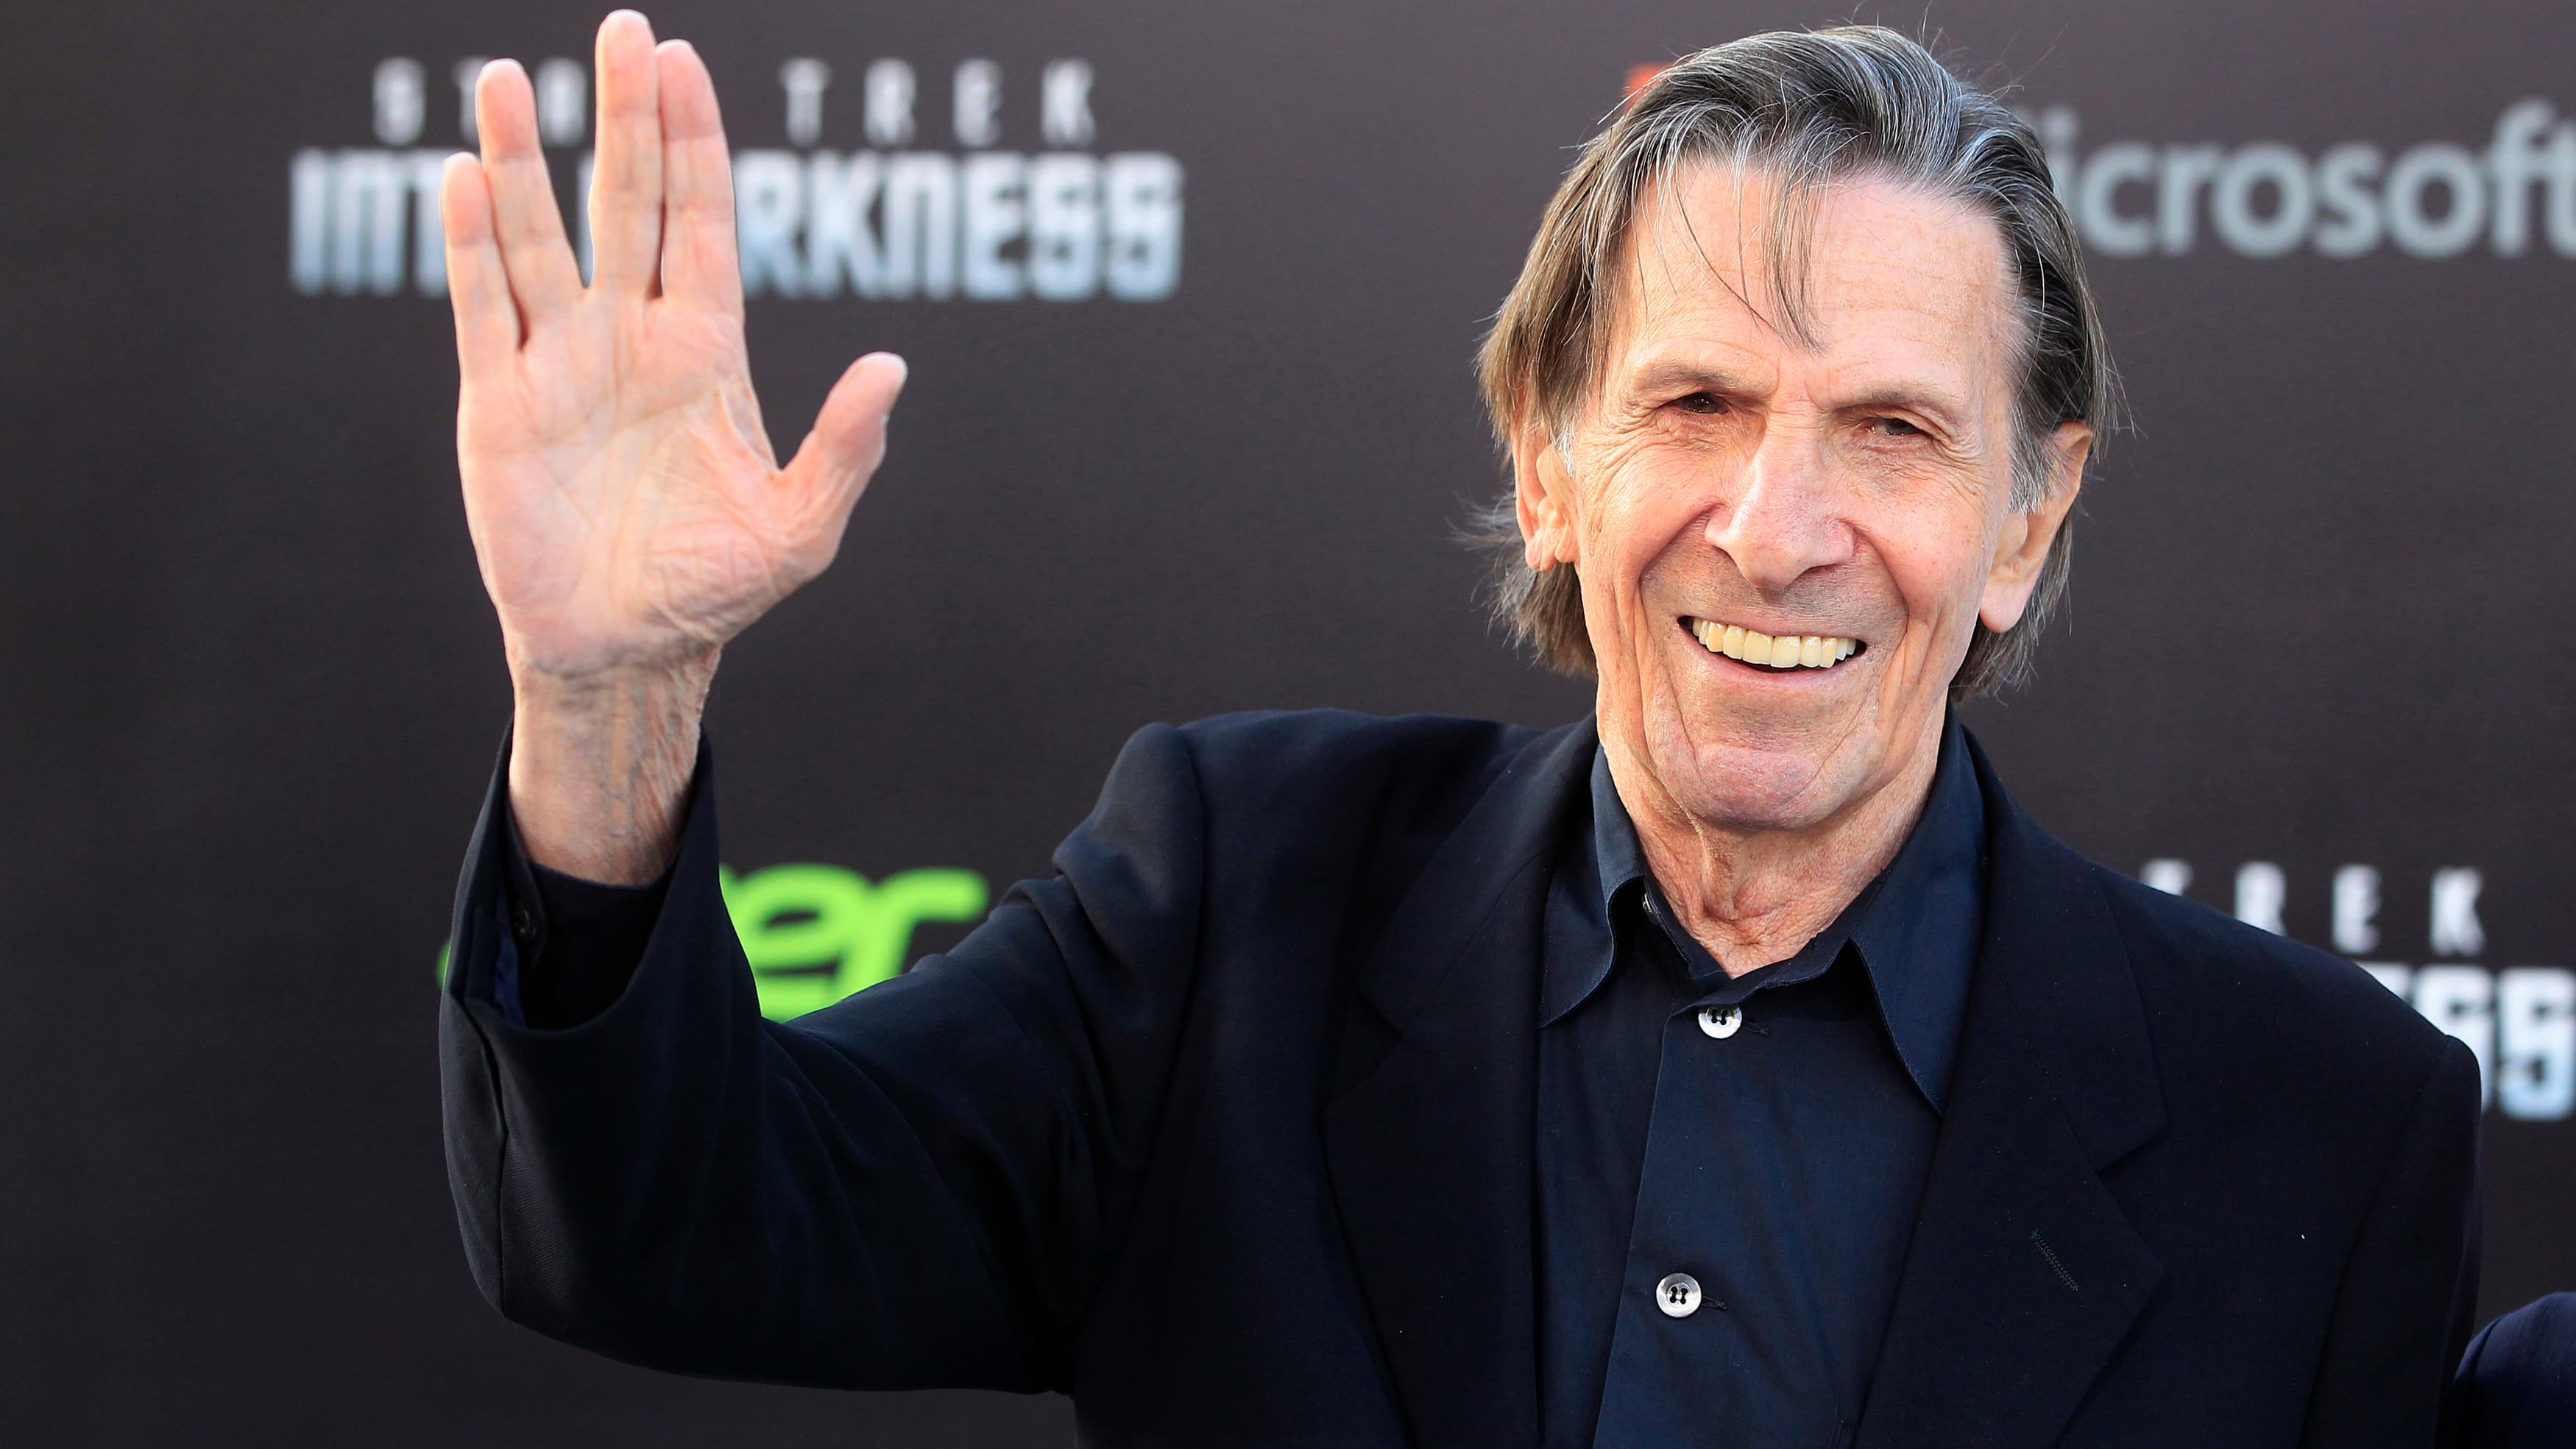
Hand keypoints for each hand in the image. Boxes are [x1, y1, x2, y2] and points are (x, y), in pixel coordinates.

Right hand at [441, 11, 904, 686]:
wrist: (627, 654)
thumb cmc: (716, 591)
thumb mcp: (801, 529)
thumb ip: (845, 450)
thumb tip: (891, 367)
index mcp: (706, 351)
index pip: (700, 221)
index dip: (694, 142)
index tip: (681, 62)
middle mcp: (631, 338)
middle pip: (628, 202)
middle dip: (625, 118)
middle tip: (623, 30)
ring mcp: (562, 364)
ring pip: (540, 239)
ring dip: (525, 160)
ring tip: (507, 79)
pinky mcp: (501, 404)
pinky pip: (485, 309)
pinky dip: (471, 243)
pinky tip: (466, 176)